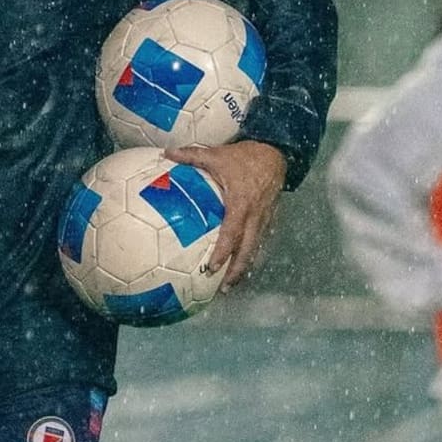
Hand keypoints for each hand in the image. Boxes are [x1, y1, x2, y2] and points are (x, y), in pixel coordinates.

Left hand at [166, 140, 286, 290]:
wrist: (275, 154)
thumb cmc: (244, 157)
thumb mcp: (216, 154)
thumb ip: (191, 155)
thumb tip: (166, 153)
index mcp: (241, 204)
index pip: (232, 234)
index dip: (222, 252)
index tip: (212, 268)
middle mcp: (255, 216)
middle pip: (247, 250)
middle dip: (236, 271)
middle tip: (223, 289)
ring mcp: (264, 219)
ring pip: (255, 248)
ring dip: (244, 267)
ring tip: (230, 284)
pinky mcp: (269, 218)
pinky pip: (260, 241)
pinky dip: (251, 254)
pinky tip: (241, 264)